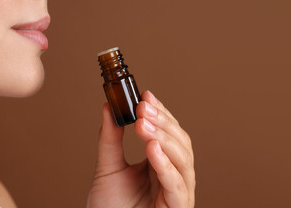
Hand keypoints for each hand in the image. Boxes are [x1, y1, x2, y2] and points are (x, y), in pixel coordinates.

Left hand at [87, 90, 194, 207]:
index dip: (161, 113)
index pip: (168, 133)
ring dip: (165, 138)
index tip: (145, 96)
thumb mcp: (107, 169)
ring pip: (183, 160)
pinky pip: (176, 185)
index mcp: (160, 165)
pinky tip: (153, 148)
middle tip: (143, 107)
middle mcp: (173, 176)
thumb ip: (110, 139)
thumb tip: (109, 108)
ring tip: (144, 123)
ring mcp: (178, 193)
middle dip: (163, 122)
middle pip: (180, 142)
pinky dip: (166, 165)